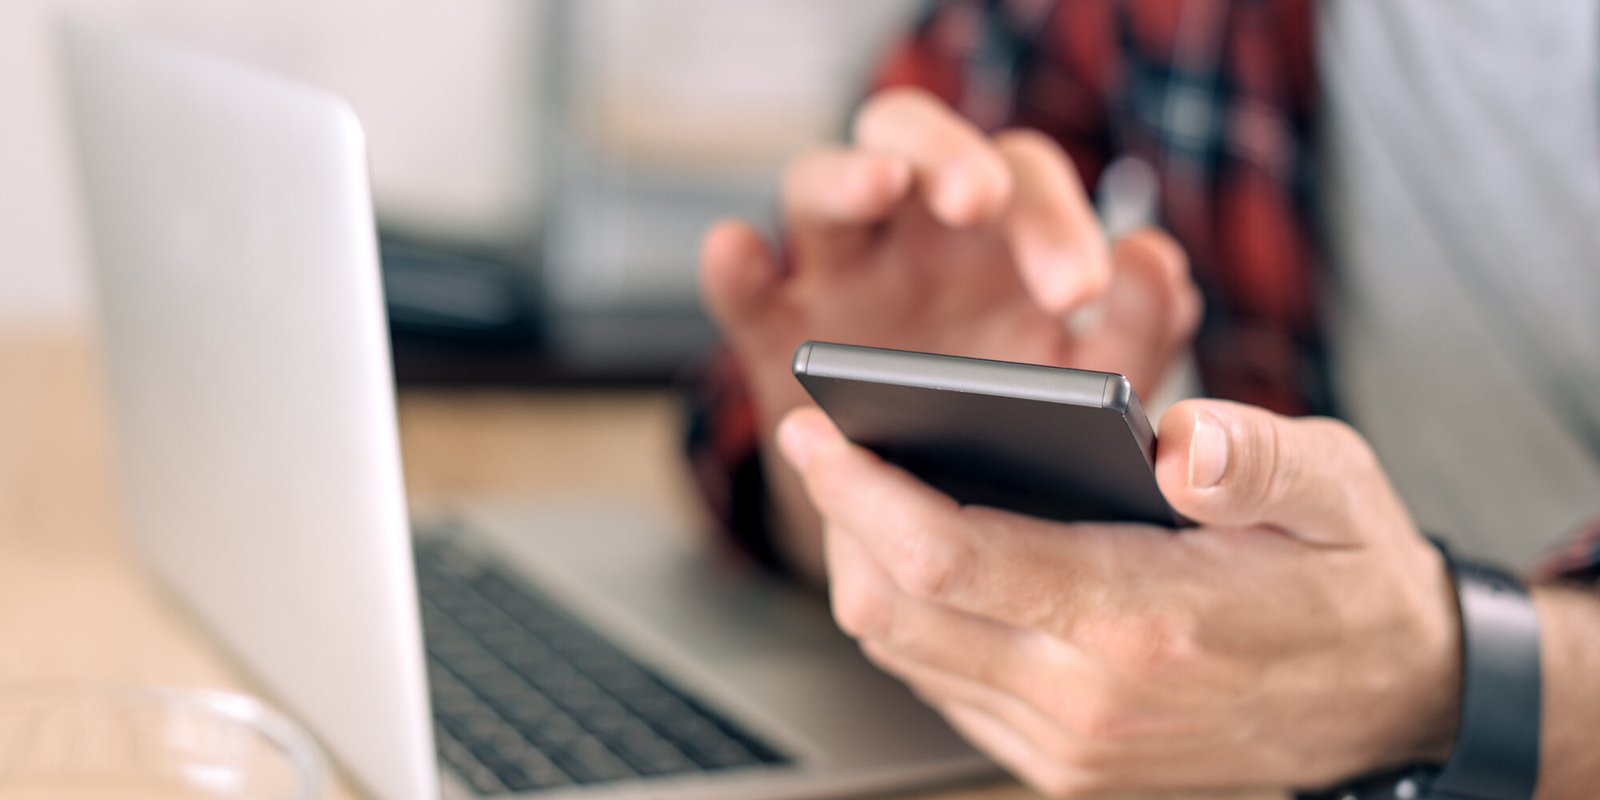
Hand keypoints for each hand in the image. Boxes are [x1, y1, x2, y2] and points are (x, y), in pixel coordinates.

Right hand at [699, 88, 1198, 575]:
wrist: (932, 510)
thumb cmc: (1016, 420)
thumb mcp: (1084, 384)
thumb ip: (1136, 332)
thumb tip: (1155, 258)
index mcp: (998, 230)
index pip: (1022, 176)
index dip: (1051, 215)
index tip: (1078, 289)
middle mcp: (912, 231)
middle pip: (919, 142)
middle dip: (951, 159)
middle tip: (982, 203)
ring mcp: (836, 274)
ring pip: (820, 183)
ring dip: (847, 176)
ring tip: (881, 186)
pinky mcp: (774, 331)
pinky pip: (744, 283)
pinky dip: (733, 264)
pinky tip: (738, 250)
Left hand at [775, 399, 1462, 796]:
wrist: (1396, 703)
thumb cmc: (1352, 579)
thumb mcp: (1336, 488)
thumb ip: (1256, 458)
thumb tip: (1178, 438)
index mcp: (1142, 619)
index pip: (952, 554)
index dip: (864, 489)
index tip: (816, 429)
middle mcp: (1088, 699)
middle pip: (898, 612)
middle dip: (839, 523)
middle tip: (822, 446)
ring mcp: (1071, 745)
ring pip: (908, 656)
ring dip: (865, 572)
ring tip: (858, 493)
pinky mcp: (1066, 766)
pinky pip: (945, 690)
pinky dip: (910, 623)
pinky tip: (918, 560)